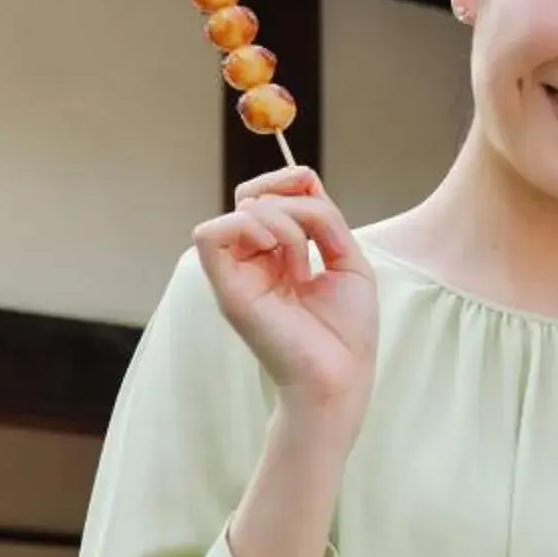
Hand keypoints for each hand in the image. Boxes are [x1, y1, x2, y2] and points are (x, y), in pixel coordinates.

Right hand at [193, 166, 376, 435]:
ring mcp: (236, 275)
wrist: (341, 378)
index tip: (315, 192)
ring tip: (301, 263)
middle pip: (253, 193)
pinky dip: (247, 228)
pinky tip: (276, 253)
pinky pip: (210, 234)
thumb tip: (301, 179)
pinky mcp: (226, 290)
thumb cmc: (347, 331)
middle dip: (289, 196)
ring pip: (242, 209)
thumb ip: (324, 216)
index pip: (267, 193)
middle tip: (313, 238)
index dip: (289, 179)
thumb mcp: (346, 257)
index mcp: (277, 256)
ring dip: (284, 222)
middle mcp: (252, 262)